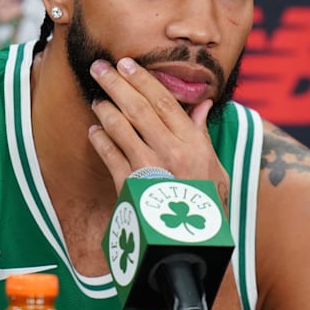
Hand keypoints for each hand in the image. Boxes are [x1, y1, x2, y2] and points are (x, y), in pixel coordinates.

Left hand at [86, 57, 230, 204]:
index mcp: (193, 145)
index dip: (143, 80)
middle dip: (117, 84)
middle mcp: (171, 153)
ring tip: (97, 98)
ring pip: (121, 128)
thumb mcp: (216, 170)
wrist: (190, 246)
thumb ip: (203, 135)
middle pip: (139, 109)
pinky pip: (109, 156)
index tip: (127, 64)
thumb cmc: (207, 207)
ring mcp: (148, 170)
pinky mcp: (129, 188)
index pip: (165, 102)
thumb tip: (201, 104)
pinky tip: (93, 129)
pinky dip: (99, 139)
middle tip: (100, 67)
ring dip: (105, 109)